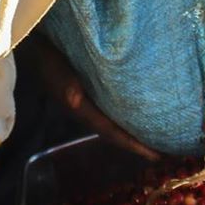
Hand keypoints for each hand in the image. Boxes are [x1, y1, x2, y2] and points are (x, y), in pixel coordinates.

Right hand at [32, 39, 160, 161]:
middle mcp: (87, 112)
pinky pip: (113, 110)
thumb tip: (75, 100)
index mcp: (81, 110)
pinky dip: (128, 116)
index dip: (133, 145)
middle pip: (116, 133)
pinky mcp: (92, 93)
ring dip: (134, 130)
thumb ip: (65, 85)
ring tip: (158, 134)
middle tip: (166, 151)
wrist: (38, 49)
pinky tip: (140, 111)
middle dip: (139, 143)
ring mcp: (89, 104)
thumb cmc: (49, 59)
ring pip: (115, 123)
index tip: (156, 155)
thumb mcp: (56, 70)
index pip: (111, 132)